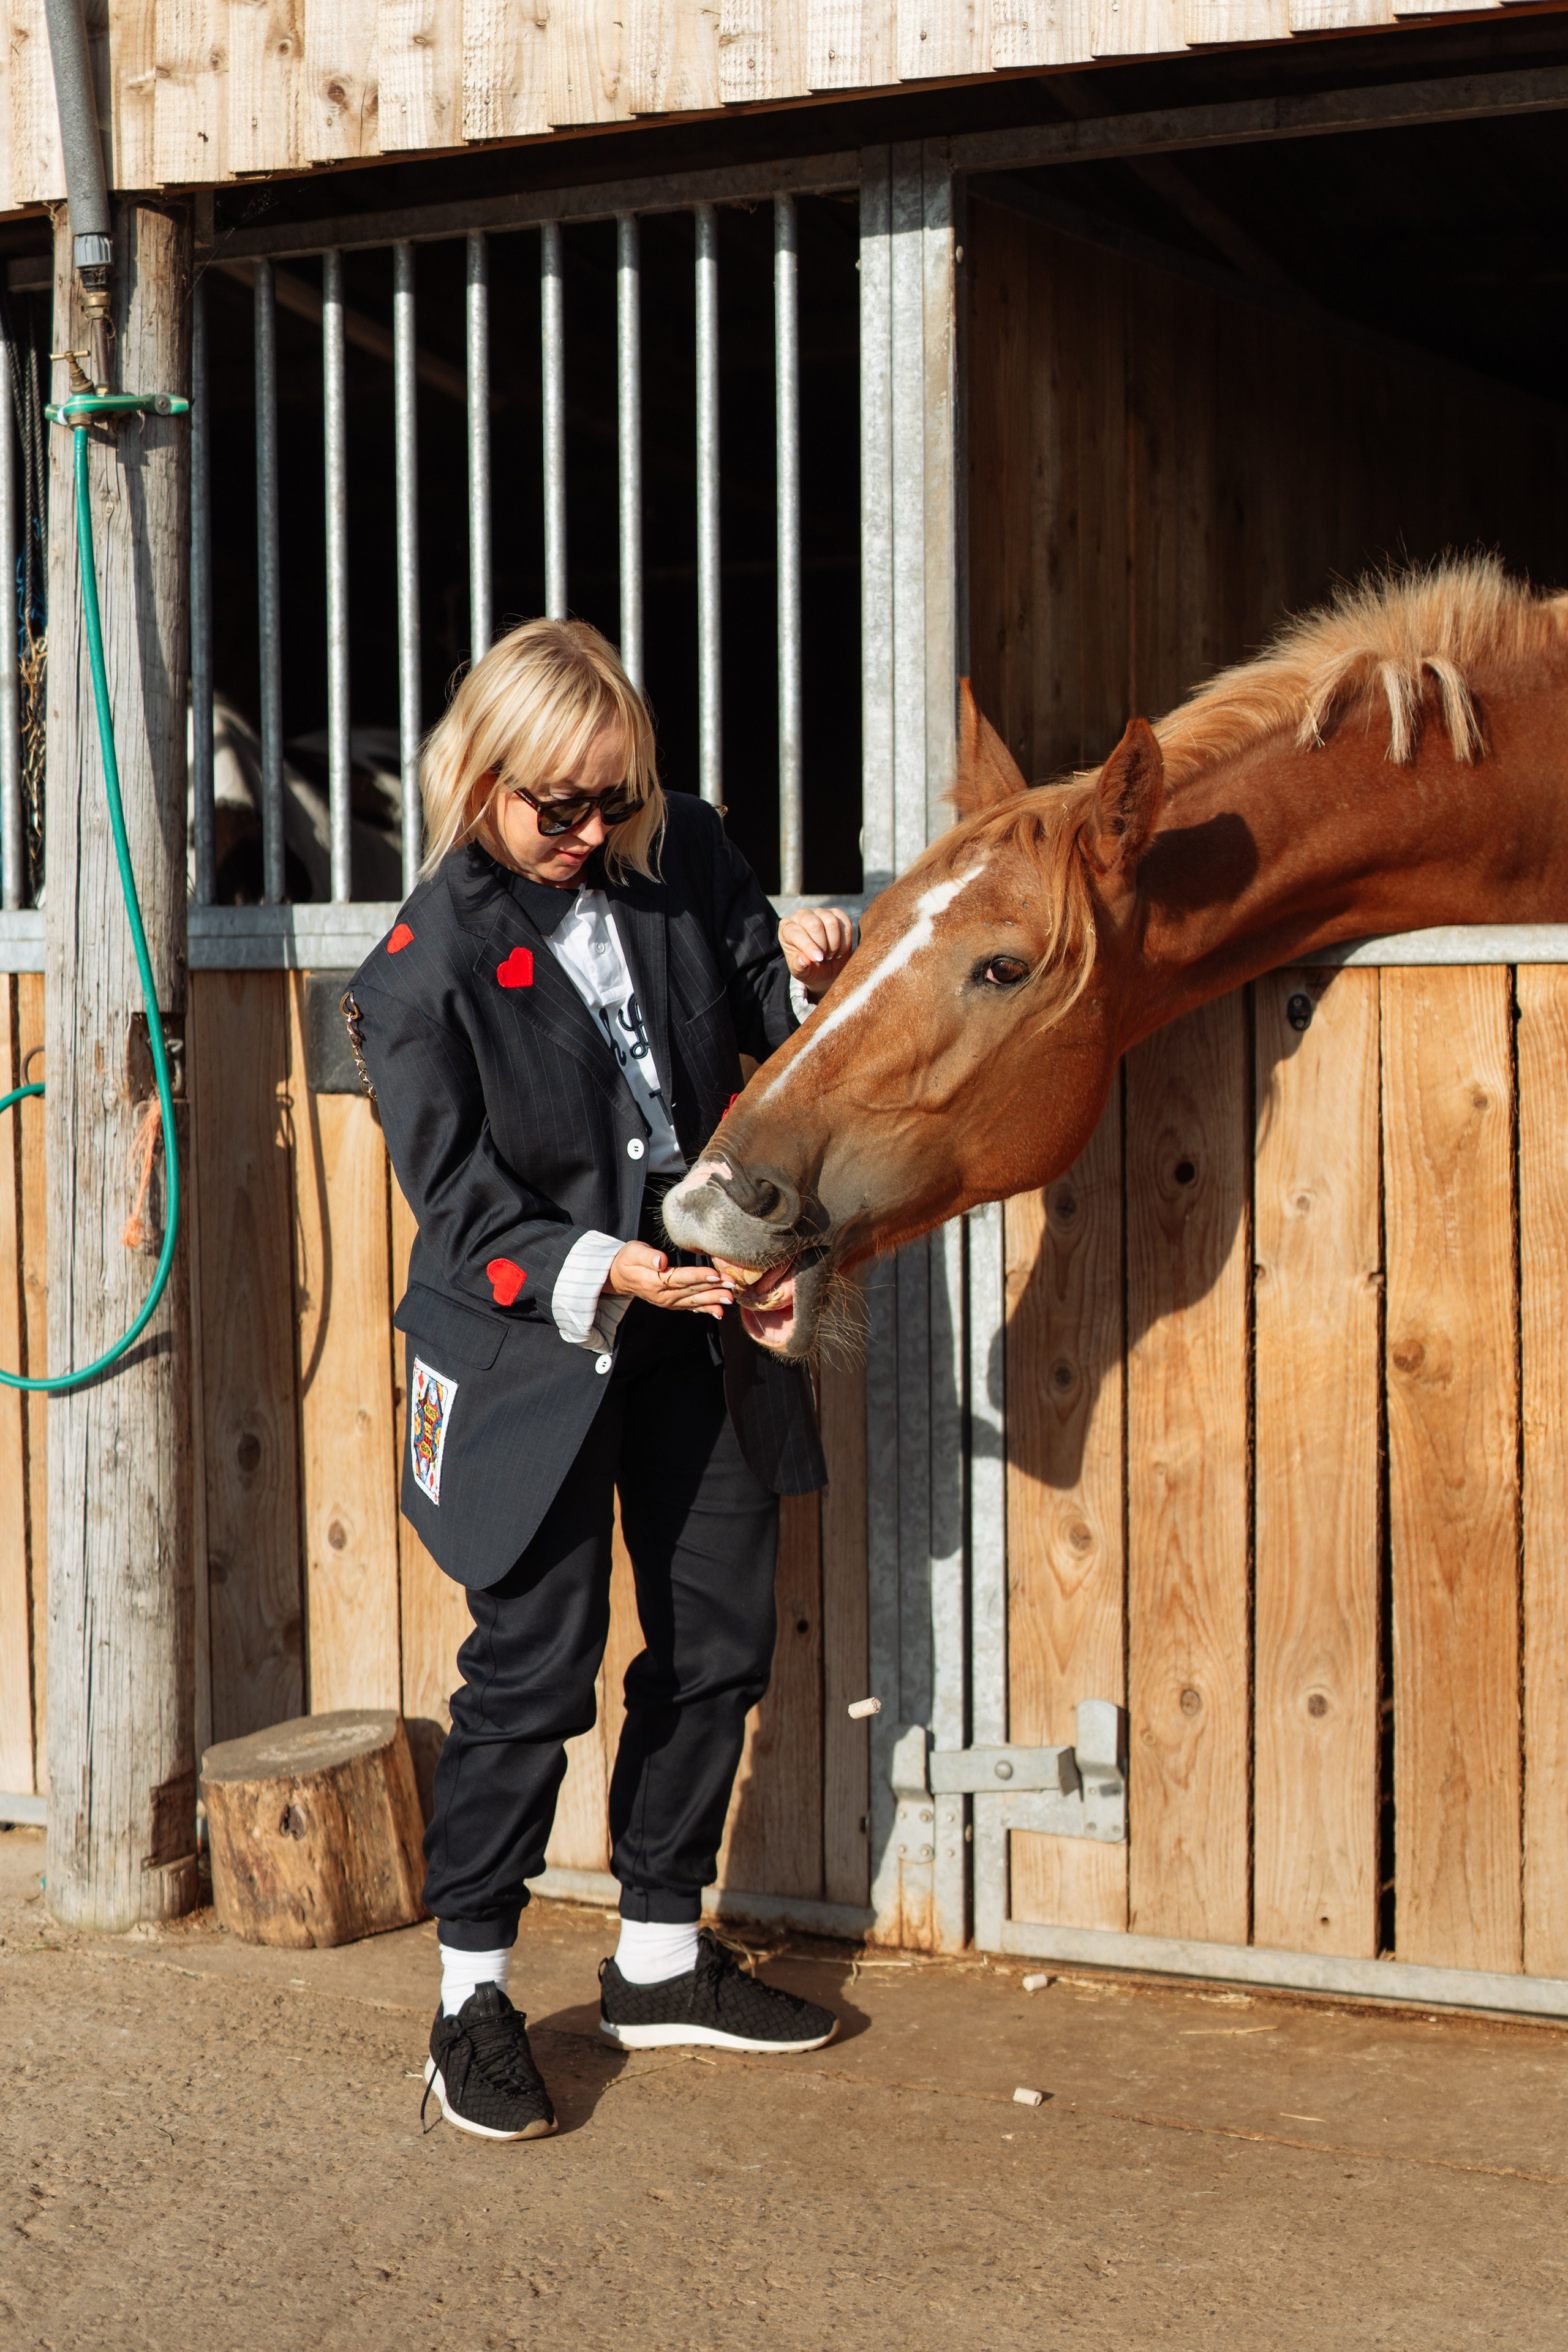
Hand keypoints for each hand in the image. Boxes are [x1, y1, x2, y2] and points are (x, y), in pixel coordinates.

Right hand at [606, 1240, 734, 1320]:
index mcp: (654, 1282)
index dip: (698, 1277)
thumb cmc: (628, 1260)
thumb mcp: (633, 1252)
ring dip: (713, 1300)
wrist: (619, 1277)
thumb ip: (647, 1256)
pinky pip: (690, 1307)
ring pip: (694, 1300)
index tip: (715, 1274)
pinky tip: (718, 1310)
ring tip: (729, 1298)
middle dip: (713, 1288)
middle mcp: (663, 1295)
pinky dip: (705, 1309)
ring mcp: (668, 1302)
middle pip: (691, 1291)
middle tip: (732, 1285)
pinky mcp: (672, 1303)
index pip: (680, 1278)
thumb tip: (661, 1261)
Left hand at [778, 906, 854, 1001]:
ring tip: (831, 953)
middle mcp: (802, 916)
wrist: (826, 968)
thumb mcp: (801, 972)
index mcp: (787, 928)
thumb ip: (799, 967)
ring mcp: (820, 912)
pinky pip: (845, 922)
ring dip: (834, 943)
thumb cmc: (809, 969)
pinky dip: (845, 940)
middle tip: (824, 957)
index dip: (808, 947)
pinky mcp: (836, 913)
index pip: (796, 933)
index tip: (818, 959)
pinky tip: (840, 949)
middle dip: (822, 945)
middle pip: (814, 924)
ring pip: (831, 922)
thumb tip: (804, 960)